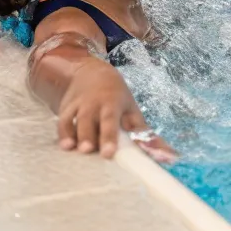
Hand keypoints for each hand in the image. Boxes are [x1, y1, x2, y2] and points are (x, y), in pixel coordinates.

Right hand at [57, 58, 176, 161]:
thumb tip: (169, 157)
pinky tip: (64, 146)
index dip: (110, 136)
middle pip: (91, 119)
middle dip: (89, 135)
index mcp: (113, 103)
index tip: (110, 153)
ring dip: (73, 134)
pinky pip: (62, 121)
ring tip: (73, 149)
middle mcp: (95, 104)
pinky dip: (62, 133)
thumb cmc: (117, 97)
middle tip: (89, 150)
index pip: (112, 120)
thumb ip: (146, 135)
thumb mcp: (133, 110)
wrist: (92, 73)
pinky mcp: (66, 109)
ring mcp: (79, 106)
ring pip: (74, 120)